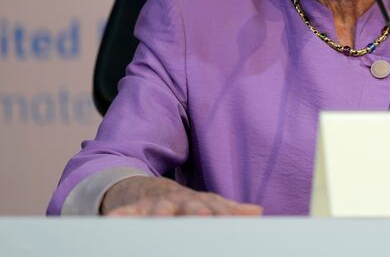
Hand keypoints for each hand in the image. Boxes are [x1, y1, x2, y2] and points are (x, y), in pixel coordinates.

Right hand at [101, 176, 262, 215]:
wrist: (139, 187)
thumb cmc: (178, 202)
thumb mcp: (203, 204)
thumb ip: (228, 210)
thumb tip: (258, 211)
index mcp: (197, 202)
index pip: (214, 207)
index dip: (225, 213)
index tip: (236, 218)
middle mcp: (178, 201)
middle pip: (188, 205)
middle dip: (196, 210)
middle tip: (205, 215)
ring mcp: (155, 204)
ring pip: (158, 208)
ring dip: (160, 211)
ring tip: (162, 216)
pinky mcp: (132, 210)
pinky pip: (126, 215)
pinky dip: (121, 216)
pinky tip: (114, 219)